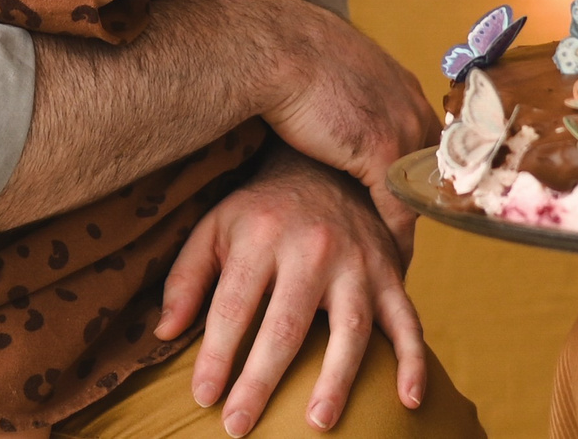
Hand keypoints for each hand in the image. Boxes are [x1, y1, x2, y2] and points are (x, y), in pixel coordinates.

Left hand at [156, 144, 426, 435]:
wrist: (326, 165)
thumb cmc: (260, 210)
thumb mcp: (215, 227)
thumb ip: (187, 278)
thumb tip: (163, 334)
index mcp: (261, 235)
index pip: (234, 307)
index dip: (216, 356)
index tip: (203, 397)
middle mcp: (312, 248)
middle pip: (286, 325)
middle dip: (260, 381)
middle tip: (239, 427)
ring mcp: (357, 262)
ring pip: (350, 328)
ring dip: (336, 379)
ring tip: (318, 422)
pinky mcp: (391, 273)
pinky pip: (408, 320)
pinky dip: (413, 361)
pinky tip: (410, 401)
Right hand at [252, 0, 438, 242]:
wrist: (273, 45)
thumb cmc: (285, 54)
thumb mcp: (332, 72)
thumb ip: (344, 97)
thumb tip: (330, 115)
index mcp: (402, 86)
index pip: (423, 145)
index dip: (410, 178)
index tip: (402, 206)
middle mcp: (413, 107)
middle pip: (428, 173)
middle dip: (417, 207)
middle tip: (403, 239)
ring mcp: (403, 129)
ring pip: (416, 196)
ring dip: (407, 230)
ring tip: (395, 258)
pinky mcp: (383, 152)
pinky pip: (397, 211)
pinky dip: (394, 240)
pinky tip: (387, 262)